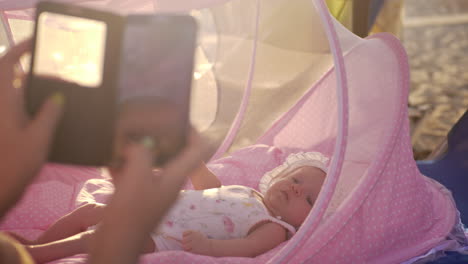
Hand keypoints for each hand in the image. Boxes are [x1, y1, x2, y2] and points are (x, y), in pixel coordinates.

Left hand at [0, 40, 63, 216]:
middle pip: (14, 80)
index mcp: (4, 101)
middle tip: (58, 71)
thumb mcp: (39, 137)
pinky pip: (20, 112)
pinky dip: (35, 109)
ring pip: (18, 97)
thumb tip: (58, 95)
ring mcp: (3, 120)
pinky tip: (53, 117)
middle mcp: (1, 107)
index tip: (37, 44)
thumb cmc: (15, 163)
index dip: (20, 50)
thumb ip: (50, 113)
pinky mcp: (7, 132)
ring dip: (36, 92)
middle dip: (33, 72)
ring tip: (61, 93)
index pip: (8, 65)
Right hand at [89, 132, 210, 263]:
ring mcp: (152, 192)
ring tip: (120, 140)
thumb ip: (141, 153)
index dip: (193, 132)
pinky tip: (109, 160)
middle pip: (171, 155)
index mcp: (176, 177)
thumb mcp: (137, 176)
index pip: (198, 150)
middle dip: (156, 139)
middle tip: (142, 127)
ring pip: (148, 164)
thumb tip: (137, 141)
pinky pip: (132, 176)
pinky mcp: (136, 199)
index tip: (178, 119)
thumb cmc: (130, 213)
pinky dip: (123, 167)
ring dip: (135, 152)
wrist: (115, 245)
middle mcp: (168, 183)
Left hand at [182, 230, 211, 255]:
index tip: (187, 237)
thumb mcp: (197, 233)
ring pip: (184, 246)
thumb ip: (190, 233)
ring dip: (186, 247)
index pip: (184, 233)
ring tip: (190, 246)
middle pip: (183, 240)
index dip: (184, 236)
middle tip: (189, 243)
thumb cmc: (202, 239)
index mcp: (194, 232)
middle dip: (185, 242)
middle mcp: (194, 237)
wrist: (209, 246)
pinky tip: (192, 249)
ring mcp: (194, 244)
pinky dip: (188, 250)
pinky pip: (187, 250)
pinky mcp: (194, 250)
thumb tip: (179, 236)